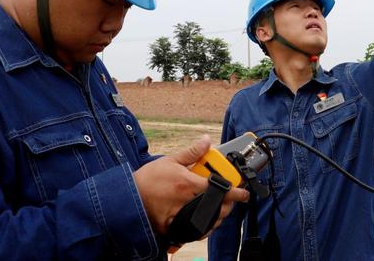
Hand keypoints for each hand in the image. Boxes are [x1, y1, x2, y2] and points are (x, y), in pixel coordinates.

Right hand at [133, 135, 248, 235]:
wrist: (129, 198)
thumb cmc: (148, 179)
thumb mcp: (170, 161)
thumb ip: (191, 153)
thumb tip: (206, 141)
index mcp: (188, 184)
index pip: (220, 189)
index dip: (236, 192)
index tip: (244, 193)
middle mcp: (187, 202)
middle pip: (219, 208)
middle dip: (229, 205)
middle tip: (230, 199)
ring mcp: (181, 218)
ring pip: (210, 222)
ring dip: (219, 216)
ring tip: (219, 208)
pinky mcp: (174, 229)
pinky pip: (197, 232)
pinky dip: (206, 227)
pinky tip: (206, 220)